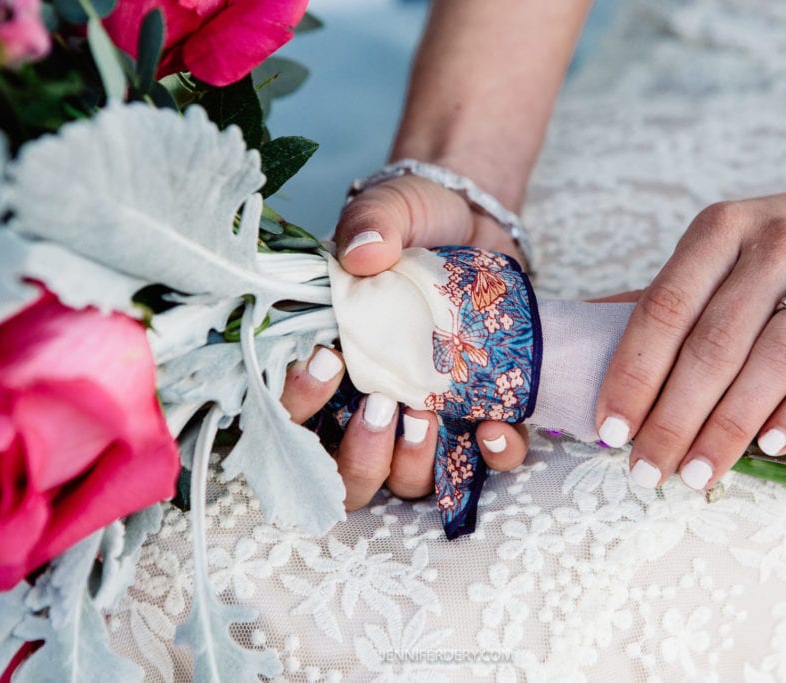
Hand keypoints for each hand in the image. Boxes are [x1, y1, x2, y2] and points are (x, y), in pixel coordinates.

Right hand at [280, 174, 529, 510]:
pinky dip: (491, 456)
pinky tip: (494, 428)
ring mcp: (424, 419)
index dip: (299, 402)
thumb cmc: (416, 223)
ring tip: (428, 417)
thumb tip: (363, 252)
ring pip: (406, 482)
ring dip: (414, 464)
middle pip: (346, 475)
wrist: (475, 222)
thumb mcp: (390, 208)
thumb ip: (371, 222)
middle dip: (359, 455)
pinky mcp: (478, 416)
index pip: (291, 412)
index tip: (329, 360)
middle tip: (382, 405)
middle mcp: (368, 405)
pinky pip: (484, 463)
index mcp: (330, 365)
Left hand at [595, 174, 785, 491]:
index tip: (610, 428)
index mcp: (722, 230)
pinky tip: (770, 447)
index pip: (664, 309)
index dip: (633, 373)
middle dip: (672, 417)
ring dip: (729, 426)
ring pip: (773, 358)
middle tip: (646, 469)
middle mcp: (776, 243)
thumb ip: (671, 293)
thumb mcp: (726, 245)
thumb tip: (589, 329)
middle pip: (713, 344)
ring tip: (696, 473)